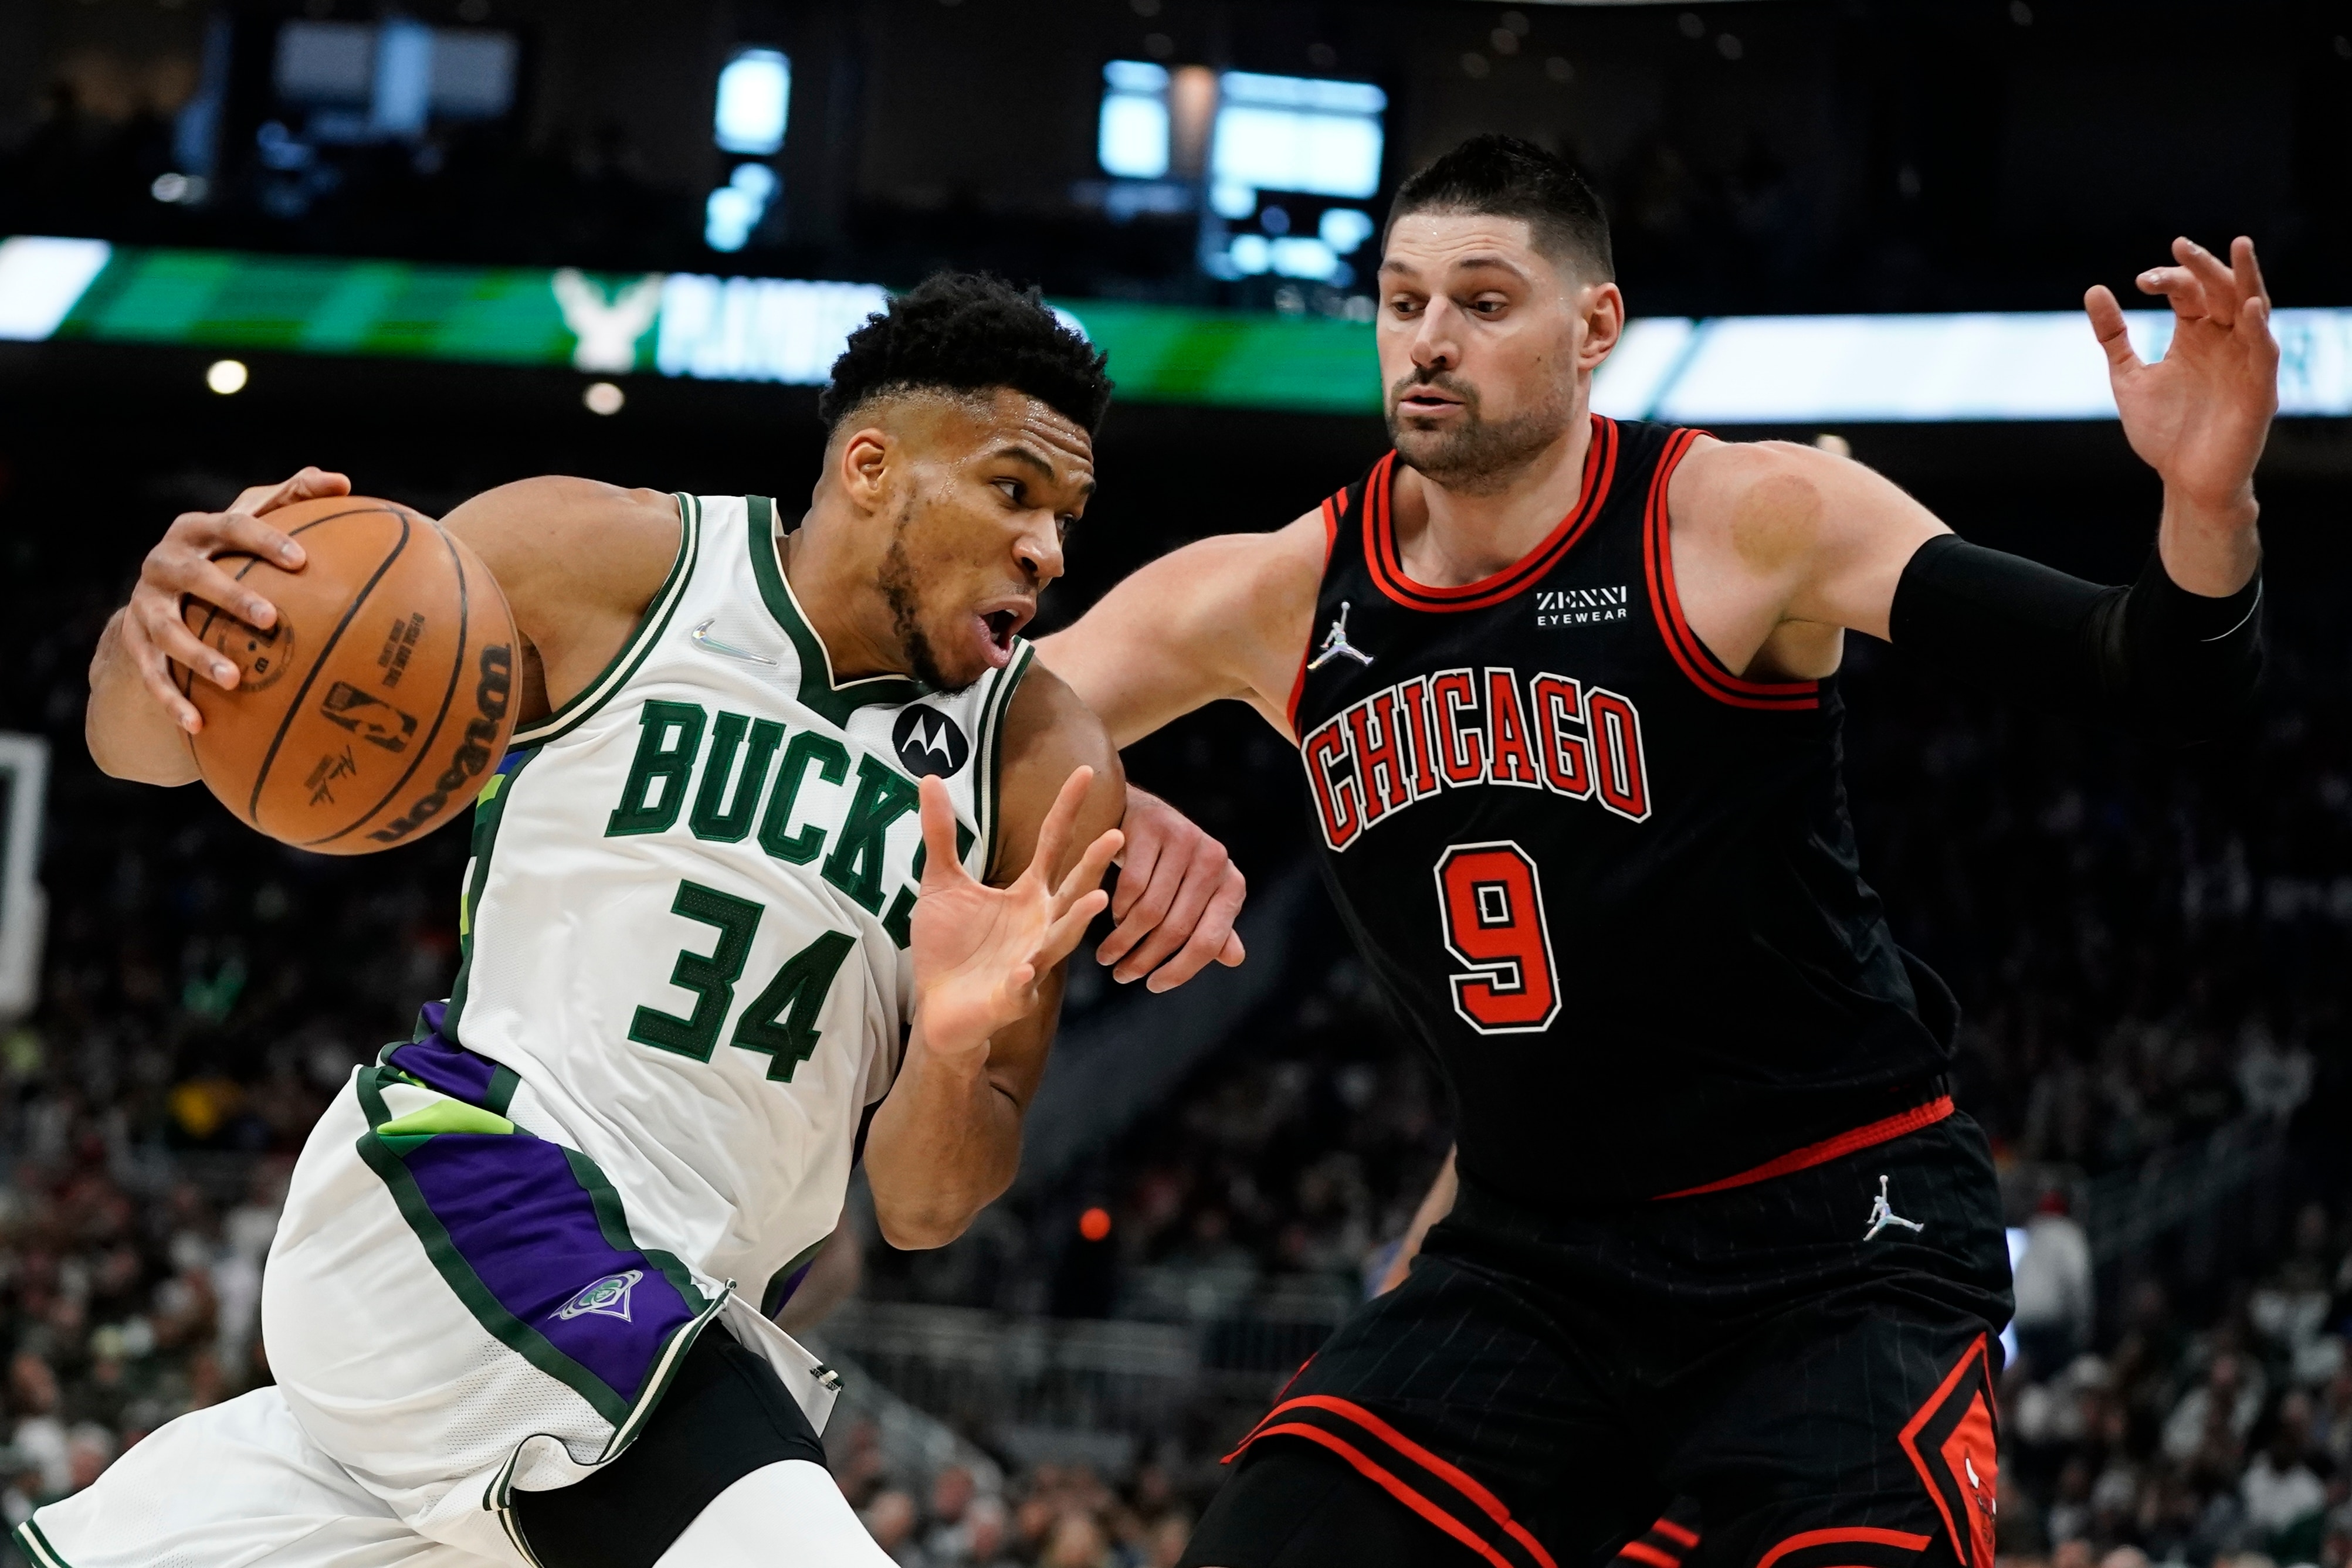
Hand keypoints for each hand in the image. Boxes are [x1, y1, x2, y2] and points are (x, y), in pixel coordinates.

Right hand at [120, 467, 347, 731]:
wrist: (159, 588)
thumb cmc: (227, 550)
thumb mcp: (252, 519)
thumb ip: (296, 497)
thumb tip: (343, 481)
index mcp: (197, 530)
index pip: (232, 525)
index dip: (265, 540)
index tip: (302, 560)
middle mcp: (164, 562)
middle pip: (195, 576)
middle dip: (230, 596)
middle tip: (272, 619)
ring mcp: (145, 603)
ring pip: (167, 631)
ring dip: (198, 656)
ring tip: (235, 680)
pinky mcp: (134, 641)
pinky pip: (150, 673)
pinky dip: (171, 700)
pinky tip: (198, 726)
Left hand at [910, 767, 1121, 1056]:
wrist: (938, 1006)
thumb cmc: (949, 945)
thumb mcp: (941, 882)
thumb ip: (940, 833)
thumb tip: (932, 778)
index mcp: (1029, 893)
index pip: (1054, 842)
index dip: (1068, 807)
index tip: (1085, 770)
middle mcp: (1041, 922)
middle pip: (1073, 885)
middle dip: (1094, 862)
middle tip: (1117, 832)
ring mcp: (1033, 958)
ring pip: (1063, 937)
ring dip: (1079, 920)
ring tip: (1099, 899)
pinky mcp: (1013, 994)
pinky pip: (1022, 984)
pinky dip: (1024, 978)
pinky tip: (1025, 968)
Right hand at [1095, 786, 1247, 991]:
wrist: (1142, 815)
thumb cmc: (1172, 867)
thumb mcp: (1197, 897)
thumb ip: (1214, 927)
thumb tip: (1236, 958)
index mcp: (1231, 885)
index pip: (1209, 942)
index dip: (1180, 971)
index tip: (1153, 986)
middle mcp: (1215, 860)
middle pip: (1176, 930)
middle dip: (1144, 960)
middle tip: (1120, 976)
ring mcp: (1185, 840)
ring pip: (1150, 911)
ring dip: (1123, 940)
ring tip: (1108, 956)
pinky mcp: (1153, 827)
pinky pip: (1131, 886)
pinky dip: (1117, 909)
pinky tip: (1110, 918)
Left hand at [2086, 237, 2276, 523]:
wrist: (2184, 480)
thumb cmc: (2163, 431)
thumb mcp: (2128, 377)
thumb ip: (2114, 336)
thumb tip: (2094, 288)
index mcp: (2195, 336)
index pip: (2188, 293)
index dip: (2168, 279)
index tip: (2141, 280)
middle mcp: (2224, 341)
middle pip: (2221, 291)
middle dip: (2204, 266)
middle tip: (2181, 244)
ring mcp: (2244, 362)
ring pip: (2252, 310)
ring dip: (2246, 279)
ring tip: (2239, 248)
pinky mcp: (2260, 388)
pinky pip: (2264, 352)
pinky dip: (2258, 328)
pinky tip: (2250, 307)